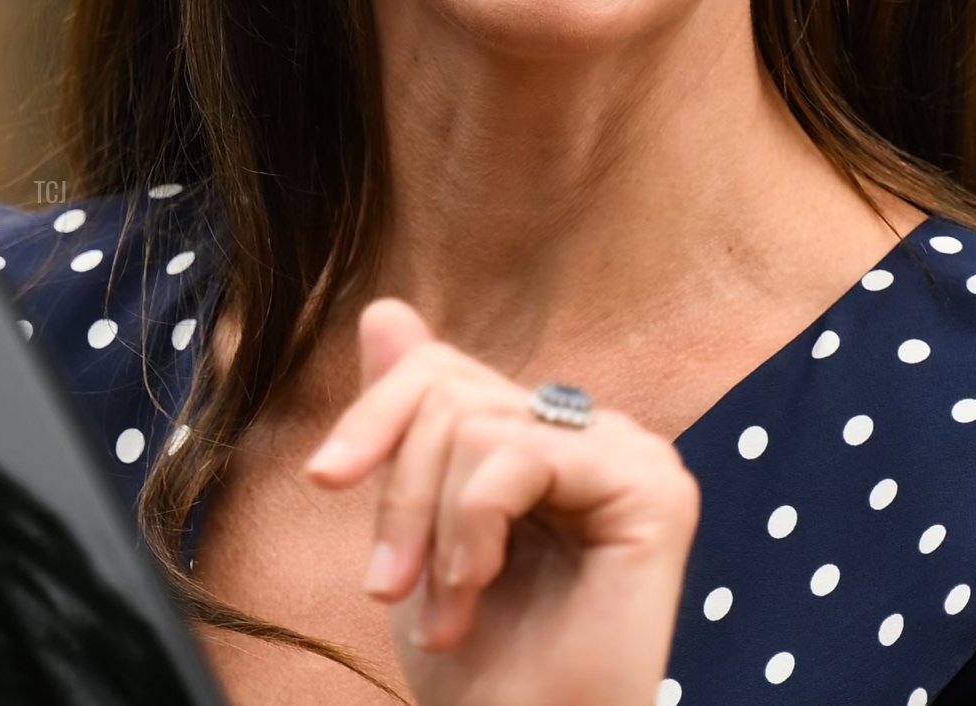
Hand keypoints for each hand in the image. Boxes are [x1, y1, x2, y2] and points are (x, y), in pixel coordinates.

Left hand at [301, 298, 700, 705]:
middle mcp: (595, 432)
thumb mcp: (419, 528)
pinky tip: (476, 587)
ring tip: (446, 610)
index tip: (323, 480)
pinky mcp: (653, 486)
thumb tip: (384, 308)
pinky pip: (520, 454)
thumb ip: (412, 421)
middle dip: (400, 492)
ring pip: (477, 424)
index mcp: (546, 437)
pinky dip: (473, 524)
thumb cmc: (478, 667)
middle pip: (451, 389)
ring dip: (434, 530)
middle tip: (389, 587)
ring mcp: (631, 452)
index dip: (374, 415)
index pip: (444, 369)